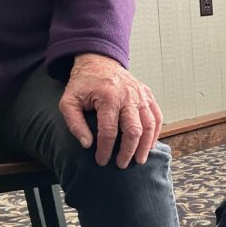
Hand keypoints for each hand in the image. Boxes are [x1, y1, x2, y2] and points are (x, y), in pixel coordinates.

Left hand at [59, 53, 161, 167]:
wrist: (99, 62)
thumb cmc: (83, 84)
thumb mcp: (69, 101)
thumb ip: (75, 123)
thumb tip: (87, 144)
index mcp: (108, 97)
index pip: (109, 130)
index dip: (106, 149)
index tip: (101, 161)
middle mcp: (128, 96)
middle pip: (133, 130)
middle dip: (128, 151)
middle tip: (122, 165)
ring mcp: (141, 95)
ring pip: (149, 125)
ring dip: (145, 145)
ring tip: (139, 160)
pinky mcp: (148, 95)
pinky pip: (157, 117)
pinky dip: (155, 133)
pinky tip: (149, 145)